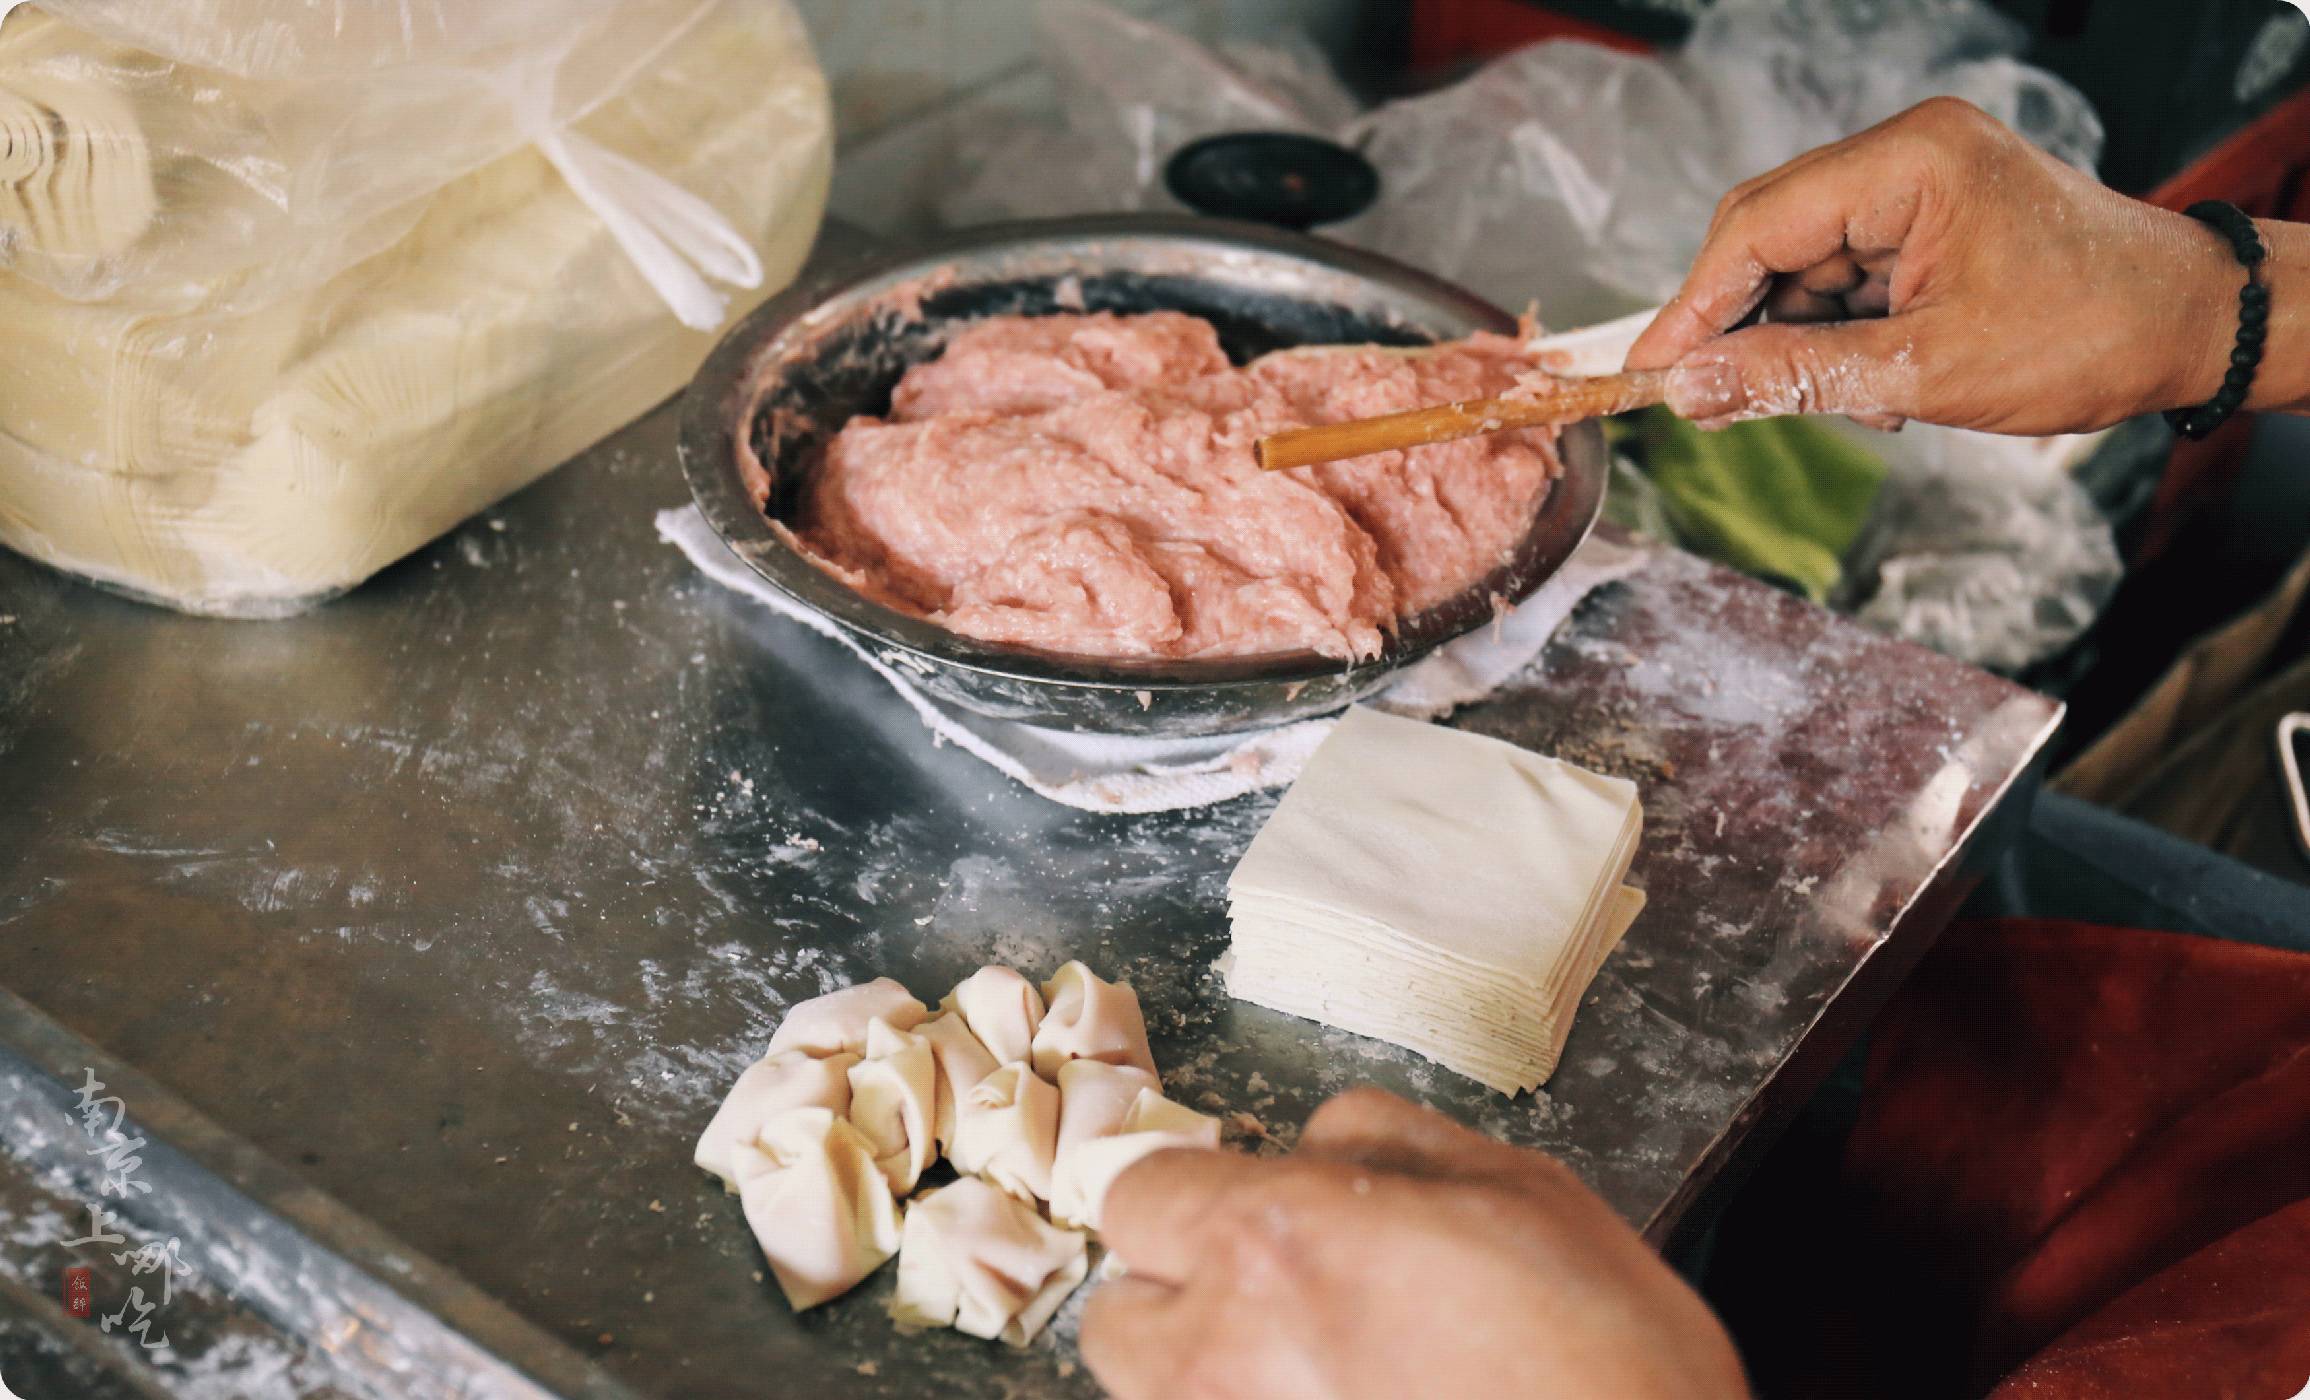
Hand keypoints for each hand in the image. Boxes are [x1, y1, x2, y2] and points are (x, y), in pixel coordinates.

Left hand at [1079, 1088, 1749, 1399]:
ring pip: (1160, 1399)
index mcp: (1275, 1244)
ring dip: (1209, 1379)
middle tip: (1282, 1304)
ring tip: (1323, 1376)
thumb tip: (1319, 1146)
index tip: (1238, 1211)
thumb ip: (1389, 1143)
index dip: (1190, 1196)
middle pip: (1120, 1319)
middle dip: (1180, 1301)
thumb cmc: (1610, 1358)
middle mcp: (1222, 1358)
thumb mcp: (1520, 1189)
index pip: (1136, 1195)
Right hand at [1626, 97, 2305, 435]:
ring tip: (1835, 403)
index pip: (1757, 224)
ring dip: (1796, 340)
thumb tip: (1690, 388)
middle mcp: (1908, 156)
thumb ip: (1795, 375)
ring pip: (1804, 265)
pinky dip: (1838, 336)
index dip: (1693, 303)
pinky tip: (1870, 384)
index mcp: (1910, 162)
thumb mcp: (1925, 370)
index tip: (1649, 372)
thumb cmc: (2087, 334)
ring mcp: (1920, 186)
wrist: (2194, 327)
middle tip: (1705, 401)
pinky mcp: (1932, 221)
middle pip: (1770, 236)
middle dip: (1739, 324)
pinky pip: (1847, 276)